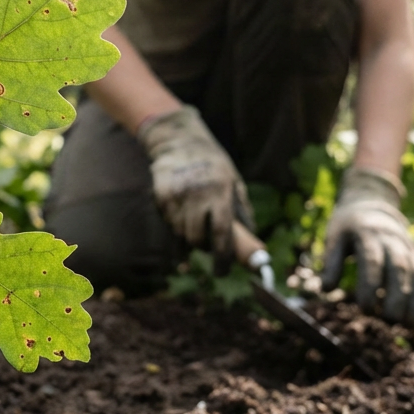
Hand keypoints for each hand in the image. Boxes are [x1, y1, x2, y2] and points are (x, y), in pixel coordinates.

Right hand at [137, 105, 253, 255]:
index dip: (222, 256)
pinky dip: (176, 226)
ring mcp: (177, 194)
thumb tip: (251, 242)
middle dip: (204, 247)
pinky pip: (169, 223)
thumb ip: (241, 211)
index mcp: (221, 190)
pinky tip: (181, 214)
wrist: (180, 141)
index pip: (221, 232)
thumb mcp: (233, 182)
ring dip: (189, 238)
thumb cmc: (214, 166)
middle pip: (197, 238)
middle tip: (209, 245)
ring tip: (195, 224)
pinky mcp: (161, 195)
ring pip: (181, 233)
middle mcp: (198, 193)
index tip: (221, 272)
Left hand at [320, 167, 413, 324]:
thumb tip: (324, 289)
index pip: (372, 260)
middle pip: (399, 268)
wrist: (373, 204)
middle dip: (397, 295)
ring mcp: (408, 248)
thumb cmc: (348, 227)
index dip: (370, 285)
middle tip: (389, 320)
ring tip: (408, 324)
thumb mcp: (334, 237)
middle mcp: (392, 240)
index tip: (365, 309)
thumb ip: (331, 262)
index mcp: (368, 234)